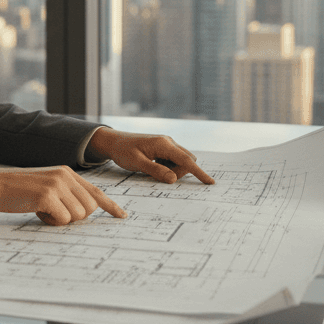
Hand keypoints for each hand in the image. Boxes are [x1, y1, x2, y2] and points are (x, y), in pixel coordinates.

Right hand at [0, 166, 126, 225]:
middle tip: (54, 213)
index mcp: (67, 173)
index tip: (122, 216)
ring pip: (77, 216)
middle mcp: (65, 176)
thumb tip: (85, 211)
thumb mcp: (47, 185)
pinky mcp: (47, 196)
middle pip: (89, 209)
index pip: (96, 192)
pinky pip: (63, 219)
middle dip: (75, 217)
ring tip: (43, 210)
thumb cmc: (19, 190)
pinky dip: (51, 222)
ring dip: (61, 220)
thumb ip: (66, 193)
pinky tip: (37, 212)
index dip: (110, 206)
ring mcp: (57, 185)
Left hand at [86, 128, 215, 184]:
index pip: (186, 160)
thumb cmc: (123, 151)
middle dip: (180, 172)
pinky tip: (153, 166)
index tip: (210, 182)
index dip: (199, 172)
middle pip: (186, 160)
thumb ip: (155, 171)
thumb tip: (174, 179)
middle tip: (159, 175)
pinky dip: (168, 167)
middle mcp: (168, 142)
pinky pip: (173, 160)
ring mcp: (166, 144)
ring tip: (152, 169)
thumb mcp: (137, 163)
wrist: (113, 141)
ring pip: (180, 161)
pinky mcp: (163, 148)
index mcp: (163, 144)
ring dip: (173, 170)